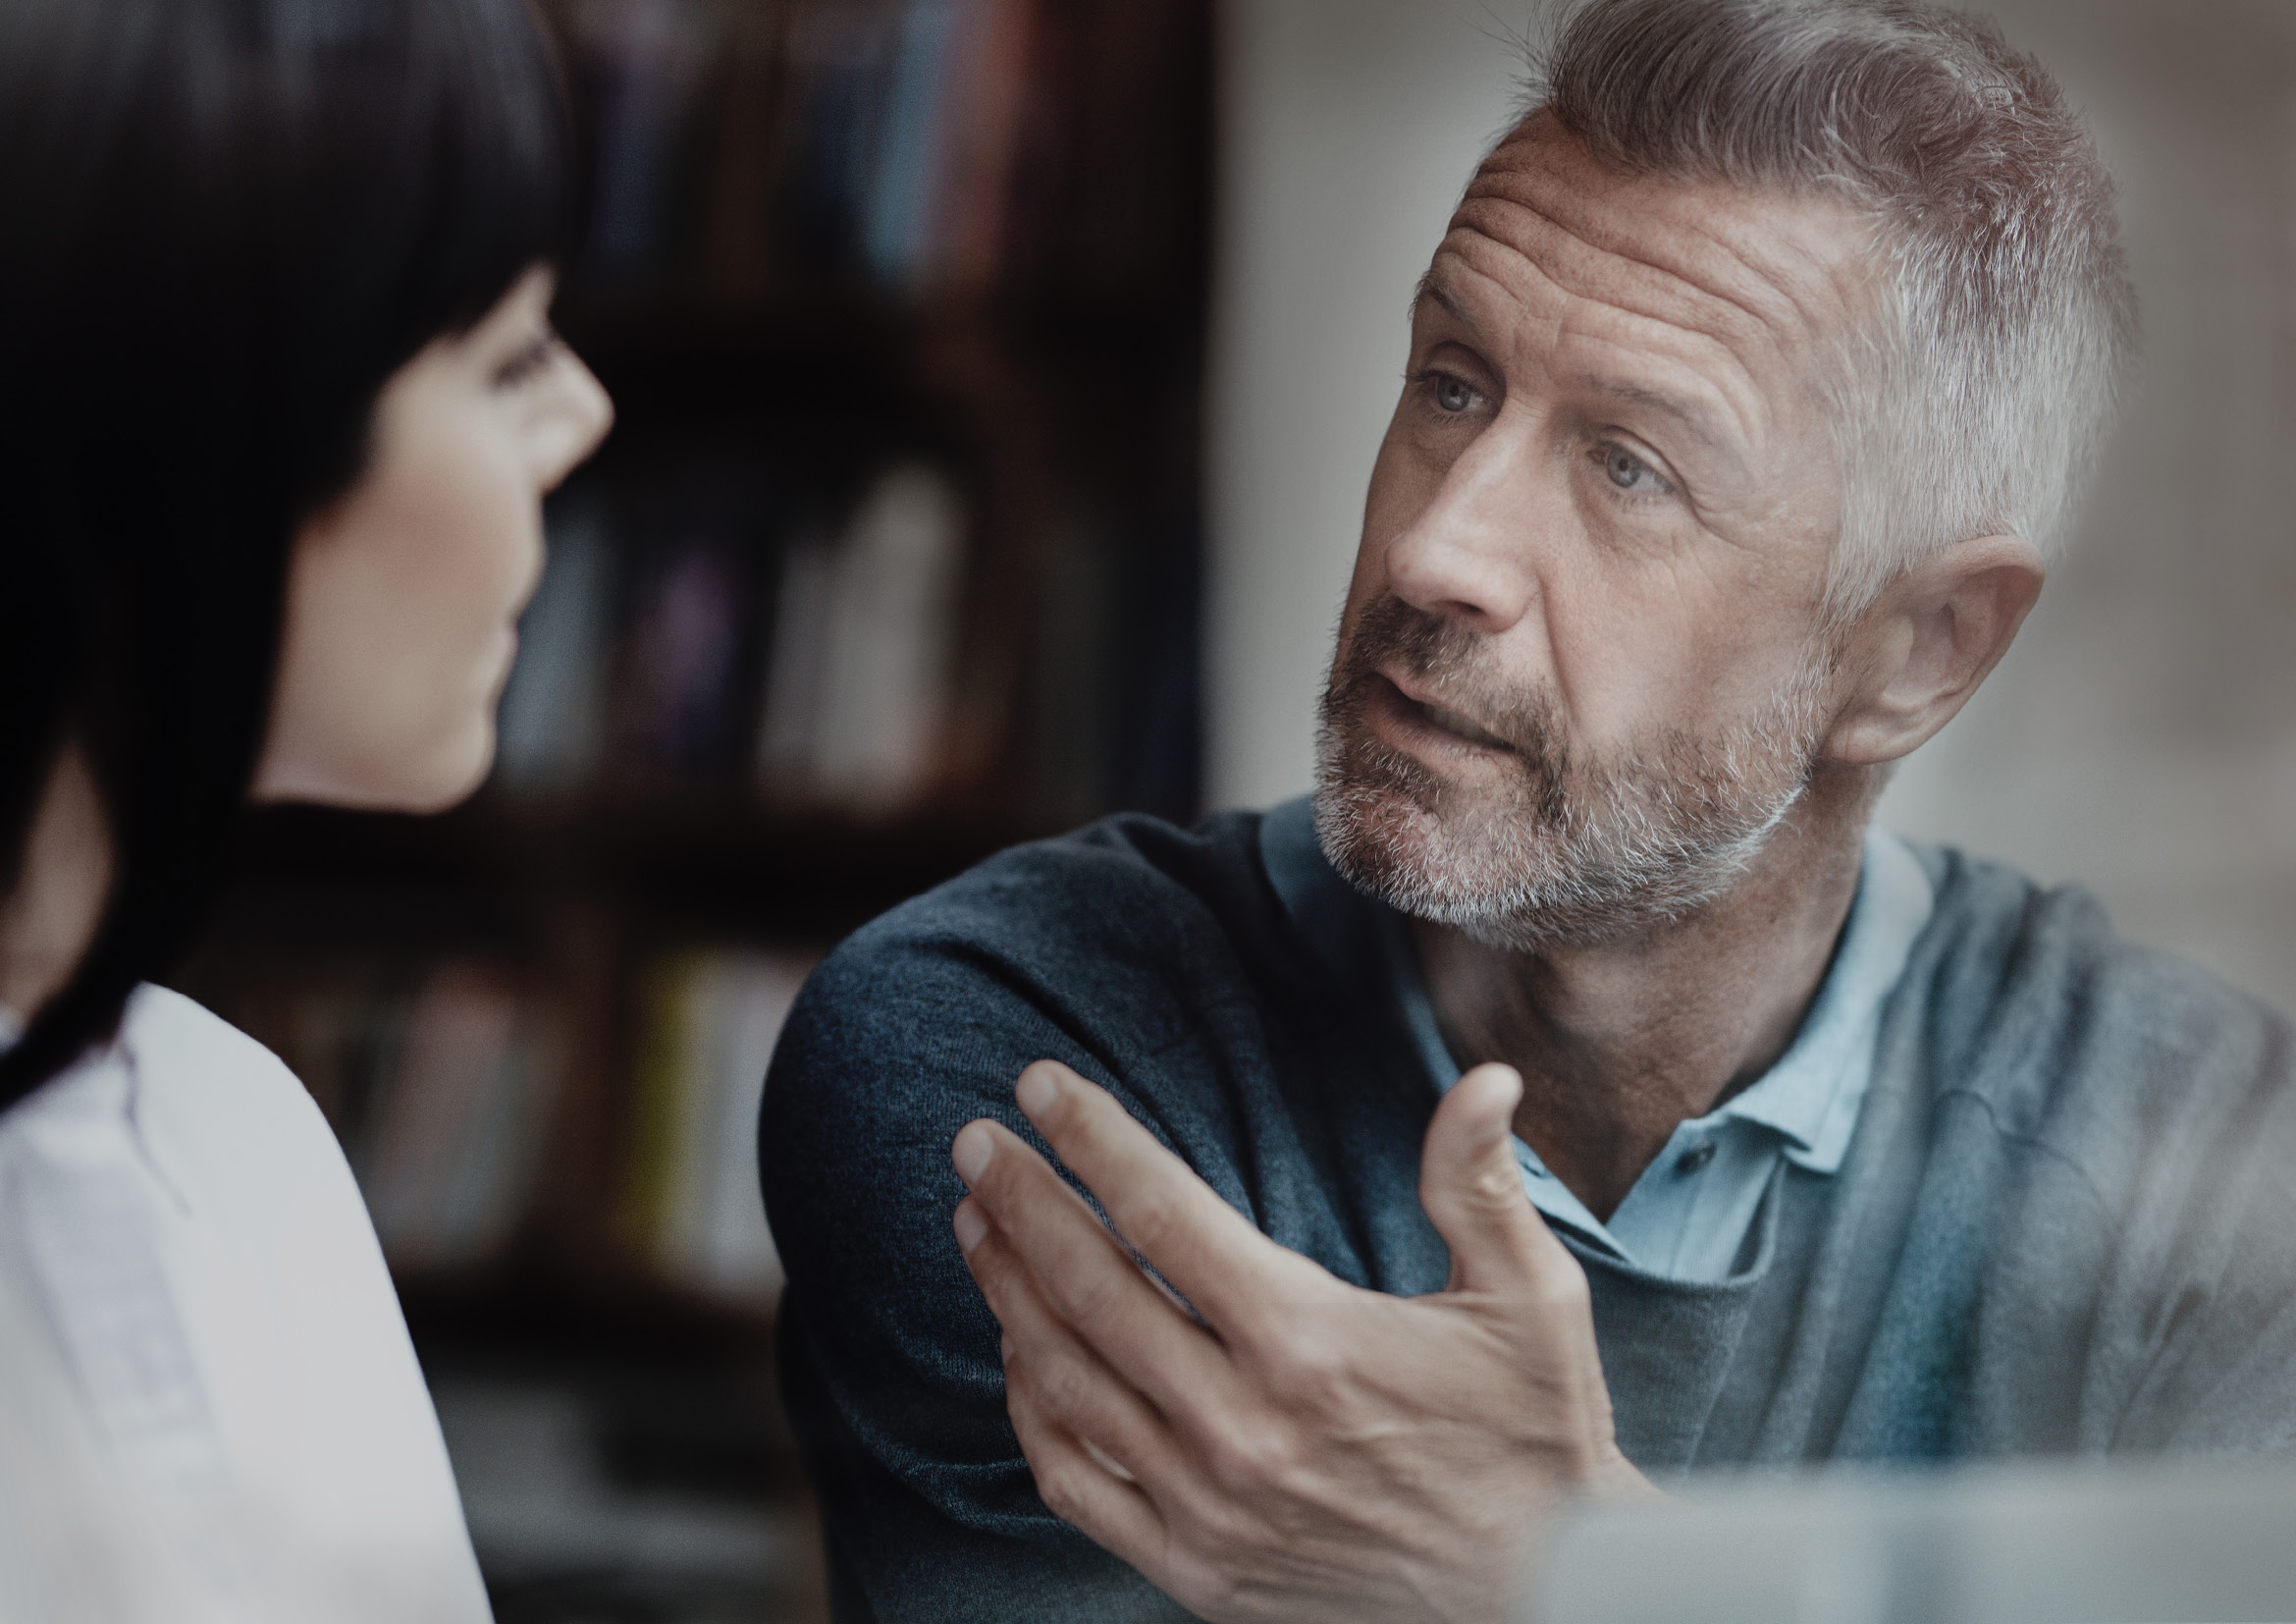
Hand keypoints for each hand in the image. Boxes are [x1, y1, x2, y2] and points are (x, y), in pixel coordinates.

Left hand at [949, 1060, 1654, 1623]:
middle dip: (1019, 1201)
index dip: (1090, 1138)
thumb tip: (1485, 1078)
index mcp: (1311, 1341)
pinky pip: (1076, 1480)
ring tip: (976, 1222)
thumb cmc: (1536, 1436)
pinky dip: (1031, 1410)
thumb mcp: (1533, 1300)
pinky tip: (1018, 1352)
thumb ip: (1480, 1183)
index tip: (1040, 1085)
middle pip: (1089, 1287)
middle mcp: (1243, 1425)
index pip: (1162, 1212)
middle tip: (974, 1141)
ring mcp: (1210, 1506)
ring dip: (1006, 1291)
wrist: (1550, 1596)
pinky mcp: (1198, 1570)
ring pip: (1067, 1378)